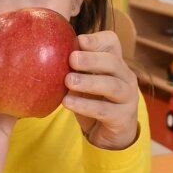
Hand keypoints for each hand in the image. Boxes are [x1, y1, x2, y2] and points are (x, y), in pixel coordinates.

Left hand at [63, 31, 138, 150]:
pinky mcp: (122, 117)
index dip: (97, 39)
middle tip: (72, 59)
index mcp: (114, 62)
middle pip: (113, 62)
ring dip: (89, 82)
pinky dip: (85, 105)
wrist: (108, 133)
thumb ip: (74, 68)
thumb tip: (45, 52)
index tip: (79, 40)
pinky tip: (68, 102)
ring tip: (68, 81)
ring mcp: (127, 97)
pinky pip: (104, 110)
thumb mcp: (84, 81)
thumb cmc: (93, 100)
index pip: (112, 42)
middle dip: (92, 59)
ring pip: (111, 86)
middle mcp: (125, 76)